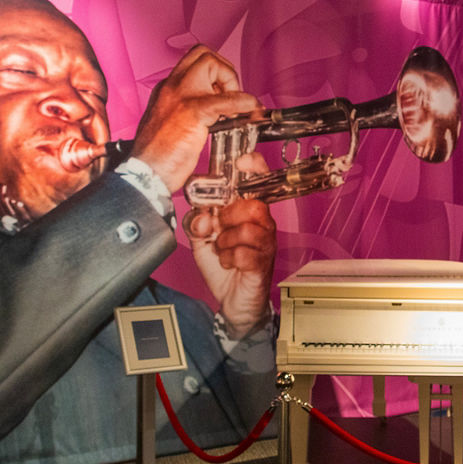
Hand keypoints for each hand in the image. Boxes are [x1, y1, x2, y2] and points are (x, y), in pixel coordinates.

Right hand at [131, 45, 261, 195]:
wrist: (144, 174)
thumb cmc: (156, 159)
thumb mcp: (168, 125)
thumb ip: (184, 112)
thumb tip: (211, 112)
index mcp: (165, 90)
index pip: (193, 61)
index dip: (214, 71)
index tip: (223, 93)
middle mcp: (171, 87)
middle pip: (203, 53)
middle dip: (224, 68)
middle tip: (232, 95)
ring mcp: (181, 96)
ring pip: (212, 64)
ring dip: (233, 82)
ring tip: (238, 107)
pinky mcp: (193, 112)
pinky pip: (226, 98)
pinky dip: (244, 102)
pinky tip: (251, 110)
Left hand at [185, 152, 276, 340]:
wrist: (234, 301)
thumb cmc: (224, 265)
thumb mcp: (201, 239)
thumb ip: (197, 222)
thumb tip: (202, 214)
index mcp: (248, 210)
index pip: (259, 178)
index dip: (253, 166)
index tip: (240, 163)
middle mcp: (262, 223)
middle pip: (254, 205)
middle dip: (229, 215)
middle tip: (219, 227)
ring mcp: (265, 243)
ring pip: (249, 230)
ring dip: (226, 241)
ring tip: (222, 249)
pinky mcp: (262, 264)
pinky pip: (246, 254)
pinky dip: (229, 258)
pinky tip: (228, 262)